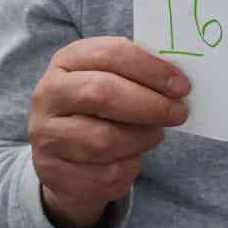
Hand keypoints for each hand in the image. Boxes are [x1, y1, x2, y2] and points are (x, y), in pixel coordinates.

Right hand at [29, 37, 190, 227]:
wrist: (62, 154)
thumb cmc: (98, 108)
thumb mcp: (111, 79)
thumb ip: (138, 74)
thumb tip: (178, 81)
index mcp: (65, 60)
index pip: (109, 54)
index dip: (150, 69)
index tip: (182, 85)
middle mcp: (47, 95)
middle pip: (102, 94)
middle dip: (150, 105)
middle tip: (179, 112)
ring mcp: (46, 136)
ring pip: (105, 140)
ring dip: (142, 139)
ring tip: (155, 134)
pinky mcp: (53, 172)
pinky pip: (105, 173)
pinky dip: (130, 167)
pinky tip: (132, 158)